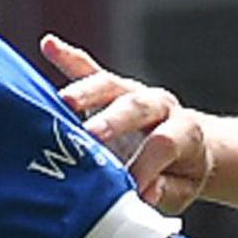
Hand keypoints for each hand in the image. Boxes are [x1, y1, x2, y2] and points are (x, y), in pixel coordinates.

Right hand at [39, 34, 211, 213]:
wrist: (188, 147)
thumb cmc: (180, 172)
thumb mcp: (183, 189)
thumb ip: (166, 191)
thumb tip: (143, 193)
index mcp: (184, 131)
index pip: (163, 143)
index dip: (146, 165)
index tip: (129, 187)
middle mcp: (159, 105)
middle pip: (136, 107)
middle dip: (112, 121)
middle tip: (91, 134)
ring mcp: (132, 92)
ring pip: (109, 85)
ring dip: (85, 92)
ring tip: (64, 101)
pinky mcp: (110, 87)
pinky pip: (88, 69)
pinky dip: (68, 58)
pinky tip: (49, 45)